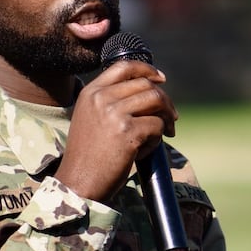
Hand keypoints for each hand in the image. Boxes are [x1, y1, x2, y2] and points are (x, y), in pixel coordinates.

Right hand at [55, 60, 175, 202]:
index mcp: (91, 92)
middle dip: (164, 101)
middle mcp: (101, 98)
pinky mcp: (128, 131)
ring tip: (165, 133)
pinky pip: (157, 126)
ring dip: (166, 118)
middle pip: (146, 85)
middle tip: (171, 118)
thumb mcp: (90, 119)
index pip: (124, 67)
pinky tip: (143, 152)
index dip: (147, 70)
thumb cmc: (88, 156)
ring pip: (156, 101)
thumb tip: (149, 92)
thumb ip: (110, 101)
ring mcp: (114, 113)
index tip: (161, 79)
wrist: (78, 183)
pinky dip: (157, 140)